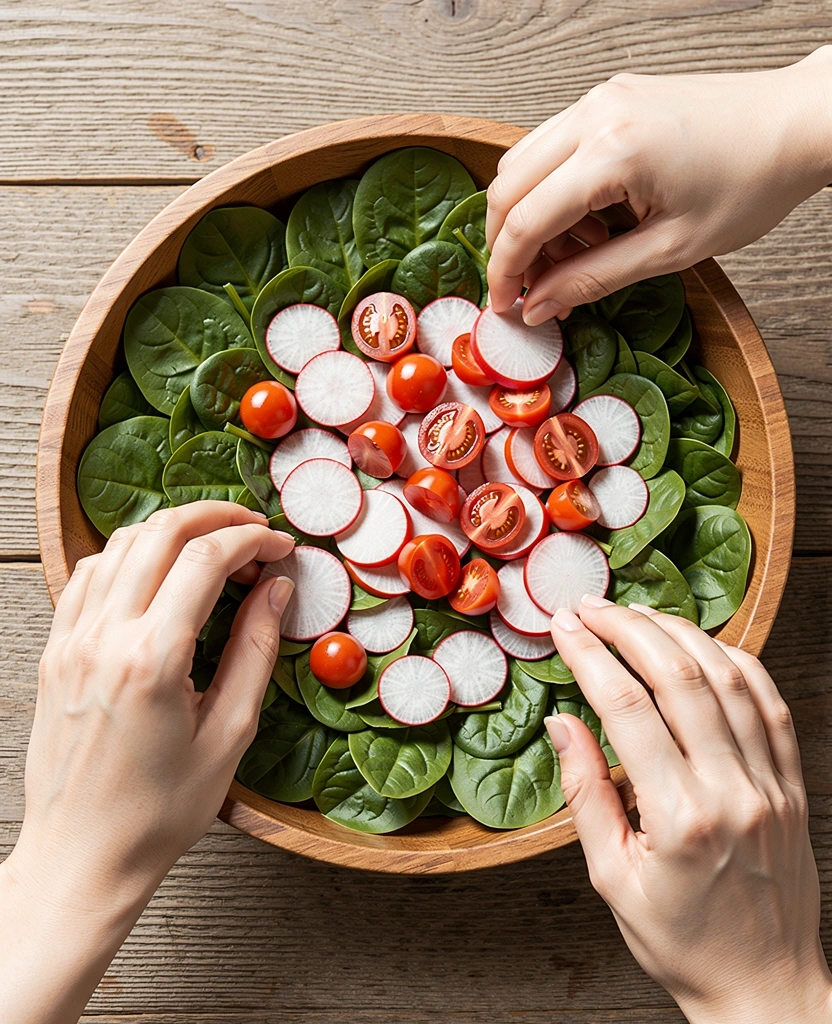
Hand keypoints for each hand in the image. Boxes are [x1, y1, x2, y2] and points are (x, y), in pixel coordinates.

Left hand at [1, 502, 293, 1023]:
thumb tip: (277, 589)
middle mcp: (104, 638)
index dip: (252, 541)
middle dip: (214, 517)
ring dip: (171, 530)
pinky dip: (129, 555)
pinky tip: (157, 572)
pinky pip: (88, 575)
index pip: (206, 559)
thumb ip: (255, 650)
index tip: (281, 549)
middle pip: (160, 534)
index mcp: (152, 659)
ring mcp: (72, 641)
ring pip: (120, 544)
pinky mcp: (56, 652)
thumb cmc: (159, 810)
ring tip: (211, 544)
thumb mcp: (229, 734)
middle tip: (253, 528)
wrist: (83, 856)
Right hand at [486, 46, 831, 323]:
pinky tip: (586, 218)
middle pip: (507, 186)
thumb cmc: (750, 182)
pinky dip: (550, 189)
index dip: (505, 271)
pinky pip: (551, 146)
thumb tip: (538, 305)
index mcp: (613, 152)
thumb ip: (593, 279)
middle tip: (530, 287)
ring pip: (522, 162)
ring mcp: (599, 99)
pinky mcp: (608, 98)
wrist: (796, 124)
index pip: (524, 220)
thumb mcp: (671, 250)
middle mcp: (596, 114)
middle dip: (507, 244)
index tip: (504, 306)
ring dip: (527, 215)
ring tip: (571, 253)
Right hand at [547, 597, 831, 1023]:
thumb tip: (562, 723)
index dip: (589, 655)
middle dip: (627, 628)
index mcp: (680, 818)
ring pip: (728, 677)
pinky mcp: (792, 785)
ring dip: (679, 633)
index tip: (563, 627)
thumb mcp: (612, 879)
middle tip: (591, 607)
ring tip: (638, 614)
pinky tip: (704, 645)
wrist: (765, 986)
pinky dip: (737, 661)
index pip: (626, 707)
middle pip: (678, 676)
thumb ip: (585, 794)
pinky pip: (771, 703)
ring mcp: (770, 784)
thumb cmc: (681, 940)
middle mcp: (732, 790)